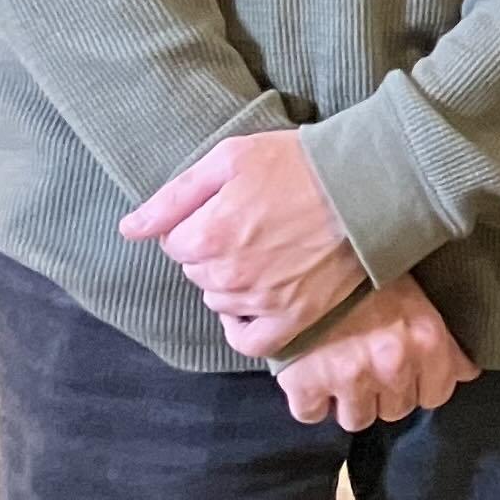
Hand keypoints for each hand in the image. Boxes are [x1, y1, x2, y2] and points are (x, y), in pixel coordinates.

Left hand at [121, 129, 361, 341]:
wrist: (369, 184)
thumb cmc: (300, 163)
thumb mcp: (230, 159)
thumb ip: (173, 197)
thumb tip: (130, 229)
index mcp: (205, 236)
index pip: (174, 243)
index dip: (197, 222)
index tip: (227, 207)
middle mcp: (227, 276)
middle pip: (196, 273)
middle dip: (214, 251)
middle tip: (252, 225)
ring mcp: (261, 301)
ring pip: (220, 301)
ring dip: (233, 282)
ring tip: (266, 252)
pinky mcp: (294, 318)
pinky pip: (250, 341)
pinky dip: (245, 326)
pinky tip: (257, 303)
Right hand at [271, 275, 477, 430]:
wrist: (307, 261)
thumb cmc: (366, 276)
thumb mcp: (416, 299)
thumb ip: (445, 343)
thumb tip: (467, 373)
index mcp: (426, 340)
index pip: (436, 395)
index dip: (419, 386)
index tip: (405, 373)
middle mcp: (393, 364)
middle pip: (395, 410)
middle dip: (383, 393)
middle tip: (367, 363)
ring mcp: (349, 378)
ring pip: (357, 420)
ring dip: (349, 401)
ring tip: (339, 369)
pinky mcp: (306, 385)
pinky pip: (312, 414)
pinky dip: (310, 400)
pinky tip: (311, 373)